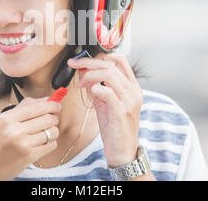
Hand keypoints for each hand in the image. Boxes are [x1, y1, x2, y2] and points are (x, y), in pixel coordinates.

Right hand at [0, 97, 60, 180]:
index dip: (52, 105)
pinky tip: (42, 143)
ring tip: (45, 133)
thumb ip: (24, 107)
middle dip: (54, 118)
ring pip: (52, 132)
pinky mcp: (29, 157)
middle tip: (52, 119)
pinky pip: (51, 145)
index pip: (38, 106)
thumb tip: (47, 99)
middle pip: (48, 118)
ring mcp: (23, 144)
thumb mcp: (2, 121)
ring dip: (53, 131)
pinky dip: (50, 143)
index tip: (56, 105)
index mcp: (8, 118)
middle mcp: (15, 130)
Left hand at [67, 52, 142, 167]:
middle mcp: (134, 91)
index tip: (83, 59)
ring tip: (80, 83)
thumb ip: (96, 86)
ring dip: (89, 74)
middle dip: (89, 62)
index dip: (100, 55)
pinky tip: (89, 91)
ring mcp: (129, 101)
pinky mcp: (121, 112)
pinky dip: (95, 88)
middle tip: (74, 64)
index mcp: (132, 86)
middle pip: (111, 64)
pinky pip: (107, 92)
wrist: (123, 151)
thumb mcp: (104, 102)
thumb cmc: (115, 127)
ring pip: (109, 74)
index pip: (120, 59)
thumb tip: (83, 71)